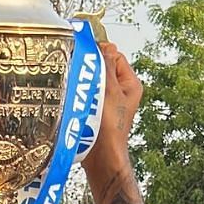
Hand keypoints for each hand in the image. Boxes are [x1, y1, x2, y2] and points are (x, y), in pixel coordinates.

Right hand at [80, 42, 144, 190]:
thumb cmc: (110, 128)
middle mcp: (121, 91)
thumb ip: (106, 66)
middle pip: (101, 67)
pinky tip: (72, 99)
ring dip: (82, 82)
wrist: (101, 157)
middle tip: (79, 76)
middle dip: (88, 69)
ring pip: (91, 80)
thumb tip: (105, 46)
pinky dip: (78, 93)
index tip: (85, 54)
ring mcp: (108, 101)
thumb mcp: (109, 90)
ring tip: (77, 91)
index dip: (100, 53)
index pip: (114, 55)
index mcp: (131, 84)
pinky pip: (85, 94)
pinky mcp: (96, 110)